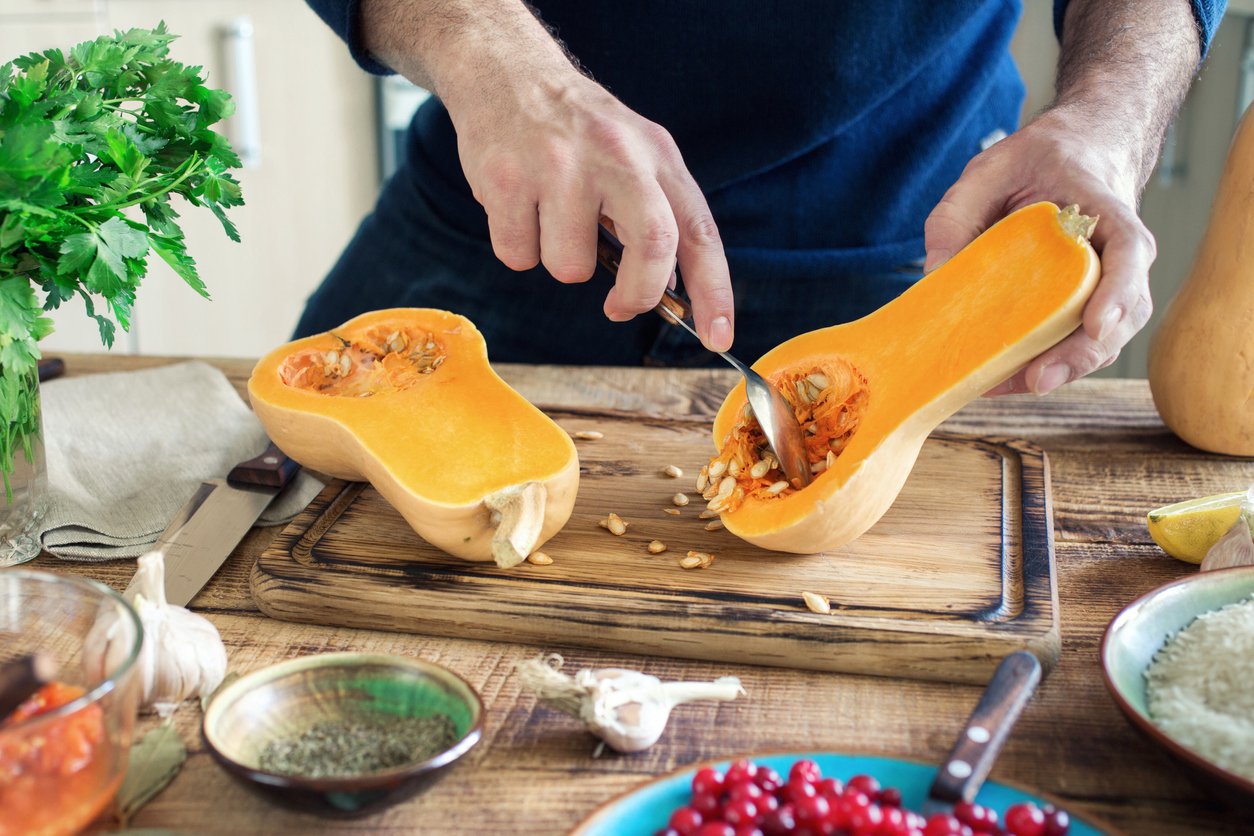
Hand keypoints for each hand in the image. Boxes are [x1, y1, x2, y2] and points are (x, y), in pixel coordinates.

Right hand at [360, 0, 734, 352]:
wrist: (506, 72)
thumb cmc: (578, 131)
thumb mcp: (634, 154)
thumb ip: (658, 214)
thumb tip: (672, 293)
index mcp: (656, 156)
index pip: (698, 232)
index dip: (714, 291)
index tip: (719, 338)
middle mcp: (616, 156)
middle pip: (652, 248)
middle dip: (637, 294)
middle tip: (619, 307)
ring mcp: (560, 166)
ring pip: (570, 267)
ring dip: (559, 261)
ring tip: (549, 219)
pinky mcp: (508, 179)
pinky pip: (518, 256)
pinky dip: (517, 248)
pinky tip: (518, 207)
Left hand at [922, 106, 1156, 395]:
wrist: (1073, 153)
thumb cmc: (1035, 160)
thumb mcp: (988, 169)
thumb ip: (958, 213)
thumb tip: (934, 275)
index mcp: (1105, 209)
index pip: (1129, 251)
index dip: (1118, 291)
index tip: (1095, 325)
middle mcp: (1119, 253)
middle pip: (1124, 310)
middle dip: (1083, 353)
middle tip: (1036, 379)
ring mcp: (1109, 283)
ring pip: (1105, 337)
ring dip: (1063, 368)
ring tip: (1007, 386)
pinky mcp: (1086, 304)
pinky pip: (1078, 342)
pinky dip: (1047, 363)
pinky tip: (1003, 378)